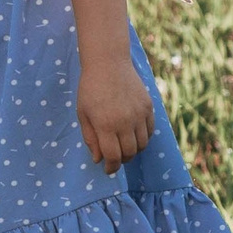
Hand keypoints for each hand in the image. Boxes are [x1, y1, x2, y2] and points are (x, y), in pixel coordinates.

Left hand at [77, 54, 154, 173]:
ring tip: (124, 146)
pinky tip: (133, 134)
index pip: (113, 156)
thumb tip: (98, 159)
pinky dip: (143, 137)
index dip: (111, 167)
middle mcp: (125, 122)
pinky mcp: (148, 107)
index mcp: (106, 125)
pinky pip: (150, 131)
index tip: (107, 169)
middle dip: (121, 160)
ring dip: (133, 150)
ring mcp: (139, 114)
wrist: (108, 63)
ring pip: (142, 145)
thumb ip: (91, 138)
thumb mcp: (83, 114)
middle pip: (129, 153)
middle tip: (115, 157)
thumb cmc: (91, 89)